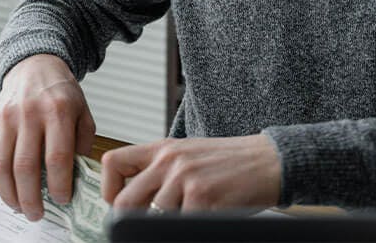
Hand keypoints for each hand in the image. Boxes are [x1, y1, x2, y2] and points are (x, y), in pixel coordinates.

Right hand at [0, 54, 95, 220]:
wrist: (36, 65)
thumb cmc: (62, 93)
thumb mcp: (83, 113)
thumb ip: (81, 144)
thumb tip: (75, 179)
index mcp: (59, 111)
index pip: (57, 158)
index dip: (59, 186)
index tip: (62, 200)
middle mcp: (30, 113)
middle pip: (26, 167)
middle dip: (31, 198)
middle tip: (37, 214)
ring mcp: (7, 115)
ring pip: (2, 165)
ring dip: (10, 194)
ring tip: (20, 207)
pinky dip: (0, 175)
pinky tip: (10, 184)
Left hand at [101, 135, 280, 211]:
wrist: (267, 161)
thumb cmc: (229, 162)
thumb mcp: (188, 155)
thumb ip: (160, 171)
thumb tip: (133, 201)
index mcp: (162, 149)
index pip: (113, 162)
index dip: (109, 189)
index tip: (116, 204)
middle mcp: (169, 160)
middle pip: (124, 201)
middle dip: (130, 221)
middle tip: (145, 225)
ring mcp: (184, 179)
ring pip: (153, 218)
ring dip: (169, 225)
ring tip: (191, 214)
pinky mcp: (202, 198)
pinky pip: (180, 226)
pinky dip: (191, 226)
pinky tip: (207, 216)